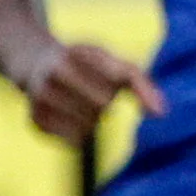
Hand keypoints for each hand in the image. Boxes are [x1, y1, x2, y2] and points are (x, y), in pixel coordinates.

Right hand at [11, 41, 164, 145]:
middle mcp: (56, 73)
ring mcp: (40, 97)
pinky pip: (74, 142)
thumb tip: (160, 114)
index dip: (119, 88)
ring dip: (92, 122)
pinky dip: (80, 135)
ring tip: (80, 104)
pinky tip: (69, 116)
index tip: (115, 85)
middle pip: (103, 106)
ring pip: (88, 127)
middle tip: (93, 94)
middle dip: (105, 105)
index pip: (118, 79)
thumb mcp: (113, 63)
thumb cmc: (87, 65)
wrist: (36, 63)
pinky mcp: (35, 121)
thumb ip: (141, 84)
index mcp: (79, 53)